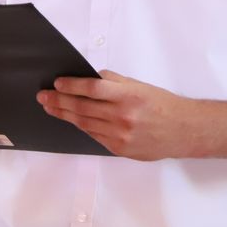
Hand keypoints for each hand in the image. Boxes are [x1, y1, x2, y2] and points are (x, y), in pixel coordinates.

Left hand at [38, 71, 185, 160]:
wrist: (183, 131)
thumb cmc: (163, 105)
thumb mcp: (139, 86)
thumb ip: (114, 82)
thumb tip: (89, 77)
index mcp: (128, 96)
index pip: (92, 88)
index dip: (71, 86)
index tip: (57, 83)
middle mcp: (123, 116)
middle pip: (82, 107)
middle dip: (59, 101)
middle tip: (44, 97)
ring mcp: (120, 135)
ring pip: (84, 123)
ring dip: (64, 115)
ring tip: (51, 108)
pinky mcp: (120, 149)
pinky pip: (94, 136)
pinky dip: (81, 127)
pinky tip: (72, 120)